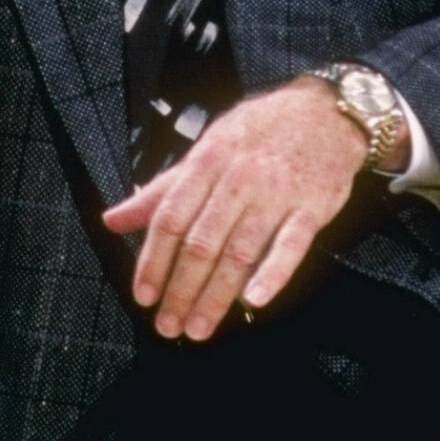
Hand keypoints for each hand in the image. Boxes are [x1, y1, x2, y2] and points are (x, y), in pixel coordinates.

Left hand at [101, 81, 368, 342]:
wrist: (326, 113)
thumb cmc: (261, 131)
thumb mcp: (207, 147)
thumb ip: (163, 189)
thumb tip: (113, 218)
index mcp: (206, 162)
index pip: (170, 219)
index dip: (153, 261)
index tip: (144, 295)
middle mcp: (238, 178)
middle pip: (201, 242)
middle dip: (181, 289)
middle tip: (169, 324)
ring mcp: (276, 193)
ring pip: (240, 251)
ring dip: (216, 295)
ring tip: (200, 327)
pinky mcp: (312, 207)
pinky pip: (290, 246)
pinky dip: (272, 274)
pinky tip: (254, 300)